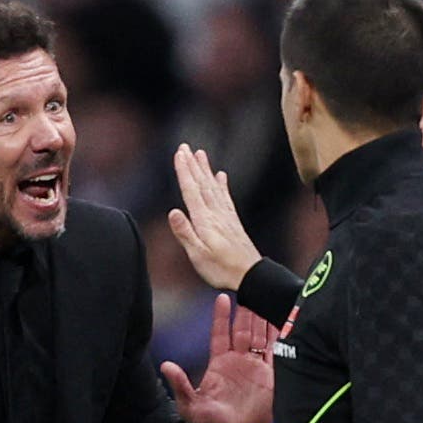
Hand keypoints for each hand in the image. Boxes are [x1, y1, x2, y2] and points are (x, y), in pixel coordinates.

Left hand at [163, 293, 275, 422]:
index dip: (222, 316)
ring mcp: (256, 370)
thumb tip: (166, 366)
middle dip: (247, 310)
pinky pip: (277, 354)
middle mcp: (239, 364)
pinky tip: (285, 323)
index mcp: (220, 365)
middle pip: (244, 330)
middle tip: (251, 288)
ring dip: (264, 319)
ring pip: (262, 338)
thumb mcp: (191, 406)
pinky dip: (281, 338)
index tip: (223, 297)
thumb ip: (181, 385)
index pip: (221, 334)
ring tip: (269, 297)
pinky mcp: (271, 379)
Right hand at [168, 144, 260, 291]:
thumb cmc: (222, 269)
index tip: (179, 153)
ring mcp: (226, 217)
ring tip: (201, 154)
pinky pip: (225, 198)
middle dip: (193, 165)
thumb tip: (172, 212)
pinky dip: (222, 185)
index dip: (184, 171)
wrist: (250, 276)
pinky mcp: (233, 222)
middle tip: (186, 147)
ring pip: (213, 187)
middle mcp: (215, 214)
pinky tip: (221, 176)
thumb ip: (185, 233)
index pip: (191, 191)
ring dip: (206, 170)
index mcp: (204, 221)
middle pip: (202, 184)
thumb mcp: (198, 255)